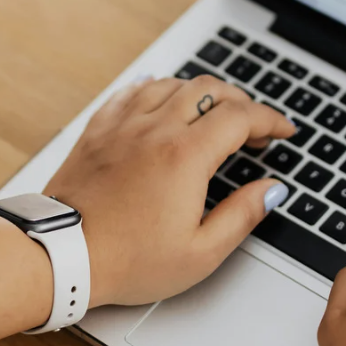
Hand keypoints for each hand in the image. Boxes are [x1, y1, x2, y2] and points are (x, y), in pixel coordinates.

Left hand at [44, 75, 295, 307]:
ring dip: (200, 92)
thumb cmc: (127, 261)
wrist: (62, 255)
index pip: (241, 117)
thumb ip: (243, 215)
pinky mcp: (97, 131)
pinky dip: (155, 88)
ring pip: (170, 84)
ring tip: (212, 112)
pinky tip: (160, 96)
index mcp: (186, 156)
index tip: (283, 130)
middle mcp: (155, 130)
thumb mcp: (200, 252)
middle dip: (240, 101)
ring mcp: (123, 126)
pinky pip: (131, 92)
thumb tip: (271, 190)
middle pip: (209, 90)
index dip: (270, 119)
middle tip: (253, 126)